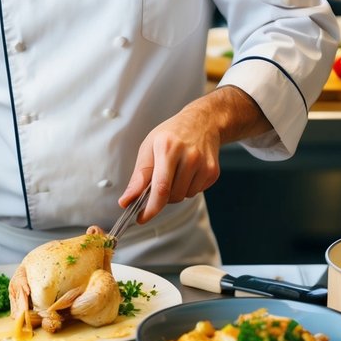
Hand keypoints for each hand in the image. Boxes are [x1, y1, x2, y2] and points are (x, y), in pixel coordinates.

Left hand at [119, 102, 222, 223]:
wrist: (202, 122)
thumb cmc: (172, 134)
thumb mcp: (148, 147)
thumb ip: (138, 176)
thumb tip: (127, 200)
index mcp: (168, 148)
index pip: (161, 188)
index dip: (150, 208)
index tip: (141, 218)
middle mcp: (189, 156)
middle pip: (172, 196)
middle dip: (162, 196)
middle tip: (160, 178)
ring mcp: (204, 164)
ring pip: (184, 196)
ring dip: (176, 191)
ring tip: (176, 170)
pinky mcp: (213, 172)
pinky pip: (196, 192)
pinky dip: (188, 187)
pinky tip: (188, 171)